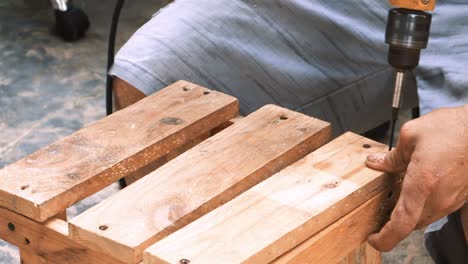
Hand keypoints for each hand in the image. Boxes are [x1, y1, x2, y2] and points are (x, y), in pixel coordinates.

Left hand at [365, 105, 467, 251]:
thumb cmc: (452, 128)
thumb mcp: (412, 134)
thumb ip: (392, 155)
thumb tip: (375, 163)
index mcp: (423, 182)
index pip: (402, 222)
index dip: (385, 237)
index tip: (373, 239)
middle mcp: (439, 197)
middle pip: (410, 223)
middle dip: (392, 221)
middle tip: (378, 209)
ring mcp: (451, 199)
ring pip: (423, 217)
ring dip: (408, 212)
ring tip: (394, 195)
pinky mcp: (459, 197)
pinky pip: (435, 209)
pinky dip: (421, 205)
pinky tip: (414, 187)